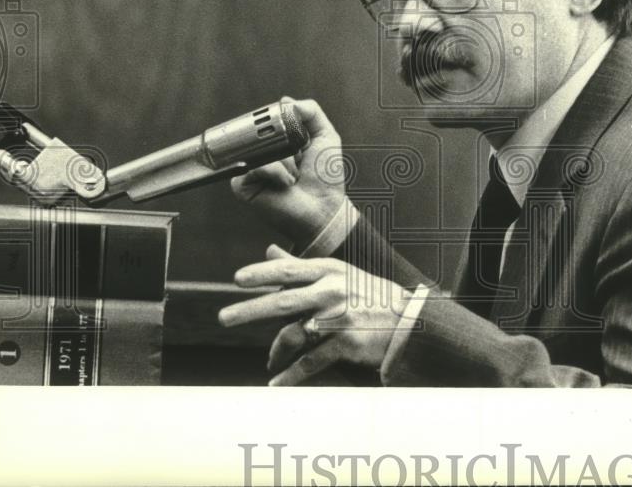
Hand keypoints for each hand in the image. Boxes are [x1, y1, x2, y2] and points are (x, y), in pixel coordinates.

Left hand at [218, 244, 410, 385]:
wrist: (408, 320)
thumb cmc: (367, 294)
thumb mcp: (337, 272)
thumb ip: (300, 264)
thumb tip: (270, 249)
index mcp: (328, 271)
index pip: (289, 270)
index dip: (262, 273)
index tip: (237, 279)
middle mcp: (332, 291)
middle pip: (283, 302)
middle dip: (250, 310)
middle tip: (224, 318)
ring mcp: (339, 318)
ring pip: (294, 334)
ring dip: (275, 351)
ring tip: (269, 362)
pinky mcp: (346, 343)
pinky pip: (310, 362)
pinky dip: (291, 375)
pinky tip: (277, 382)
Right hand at [230, 97, 345, 247]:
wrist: (323, 208)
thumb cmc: (326, 178)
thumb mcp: (325, 136)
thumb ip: (311, 112)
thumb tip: (286, 100)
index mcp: (279, 143)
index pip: (269, 121)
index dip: (278, 121)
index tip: (292, 130)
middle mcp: (264, 154)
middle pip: (261, 132)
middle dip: (286, 144)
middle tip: (299, 157)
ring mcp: (252, 169)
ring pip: (259, 149)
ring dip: (284, 161)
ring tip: (295, 175)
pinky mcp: (244, 185)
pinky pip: (254, 167)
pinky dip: (275, 172)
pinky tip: (285, 184)